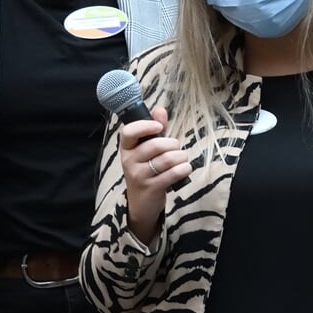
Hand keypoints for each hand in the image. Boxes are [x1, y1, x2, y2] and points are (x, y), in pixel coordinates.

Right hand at [119, 107, 190, 244]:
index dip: (145, 126)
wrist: (142, 203)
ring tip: (181, 160)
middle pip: (156, 145)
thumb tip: (160, 109)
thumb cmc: (147, 170)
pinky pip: (173, 173)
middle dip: (174, 145)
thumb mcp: (148, 150)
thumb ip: (155, 130)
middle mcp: (129, 161)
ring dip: (181, 157)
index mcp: (127, 148)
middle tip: (176, 149)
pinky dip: (184, 168)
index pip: (128, 132)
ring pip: (168, 158)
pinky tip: (184, 169)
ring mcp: (138, 175)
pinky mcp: (151, 188)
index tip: (159, 127)